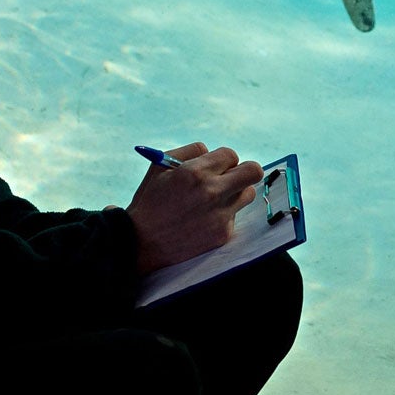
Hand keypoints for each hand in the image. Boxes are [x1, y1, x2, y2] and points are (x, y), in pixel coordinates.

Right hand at [124, 142, 262, 274]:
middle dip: (244, 170)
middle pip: (253, 171)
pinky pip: (234, 216)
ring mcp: (220, 215)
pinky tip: (203, 220)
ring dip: (235, 193)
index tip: (217, 166)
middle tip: (232, 177)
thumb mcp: (159, 167)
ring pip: (248, 194)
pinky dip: (223, 215)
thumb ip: (189, 152)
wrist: (141, 242)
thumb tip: (212, 152)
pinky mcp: (223, 234)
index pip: (231, 155)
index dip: (223, 160)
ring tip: (214, 199)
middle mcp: (212, 192)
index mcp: (195, 172)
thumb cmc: (150, 201)